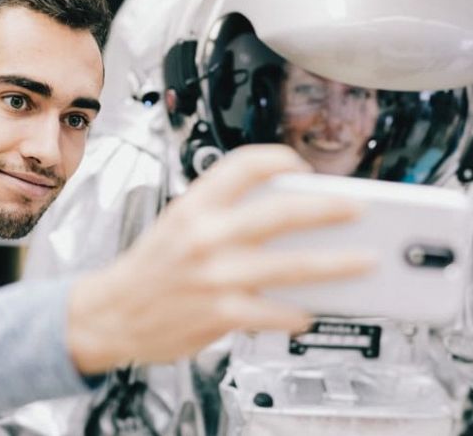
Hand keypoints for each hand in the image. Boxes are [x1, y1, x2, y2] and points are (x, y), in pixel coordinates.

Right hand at [67, 144, 371, 374]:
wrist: (109, 314)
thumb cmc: (148, 270)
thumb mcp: (177, 224)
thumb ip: (221, 212)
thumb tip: (283, 213)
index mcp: (194, 206)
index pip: (245, 165)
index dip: (280, 160)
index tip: (300, 167)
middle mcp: (206, 236)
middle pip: (282, 212)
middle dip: (328, 209)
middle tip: (355, 208)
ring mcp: (216, 276)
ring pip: (291, 265)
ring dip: (336, 264)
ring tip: (363, 261)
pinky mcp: (221, 313)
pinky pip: (275, 312)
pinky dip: (297, 313)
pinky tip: (308, 311)